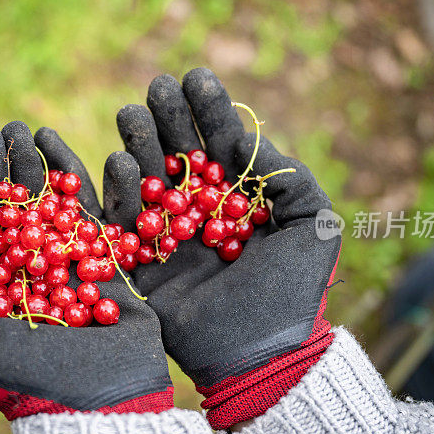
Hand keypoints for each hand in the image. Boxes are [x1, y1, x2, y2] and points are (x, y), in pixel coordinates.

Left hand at [0, 122, 171, 418]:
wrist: (103, 395)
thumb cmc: (27, 377)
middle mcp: (15, 263)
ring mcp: (56, 253)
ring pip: (34, 196)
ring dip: (21, 159)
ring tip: (13, 128)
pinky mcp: (95, 249)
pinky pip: (78, 200)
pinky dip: (64, 168)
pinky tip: (48, 140)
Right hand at [105, 68, 340, 427]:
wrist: (258, 355)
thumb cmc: (291, 293)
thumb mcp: (314, 229)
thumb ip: (293, 179)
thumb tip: (251, 140)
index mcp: (241, 201)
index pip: (222, 145)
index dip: (209, 111)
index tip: (195, 78)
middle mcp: (202, 212)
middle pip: (179, 154)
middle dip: (168, 119)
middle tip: (157, 88)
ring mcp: (169, 235)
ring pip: (149, 178)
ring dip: (139, 143)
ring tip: (131, 113)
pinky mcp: (141, 260)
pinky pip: (124, 219)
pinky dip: (119, 189)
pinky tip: (119, 161)